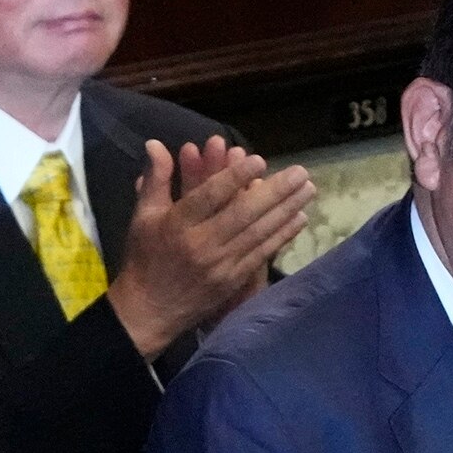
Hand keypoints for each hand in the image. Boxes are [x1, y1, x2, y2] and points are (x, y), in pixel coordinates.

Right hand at [107, 139, 317, 359]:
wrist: (149, 310)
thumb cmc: (146, 257)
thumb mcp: (143, 215)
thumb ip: (156, 178)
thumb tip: (156, 143)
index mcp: (178, 224)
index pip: (210, 196)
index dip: (235, 177)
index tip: (259, 160)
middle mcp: (202, 244)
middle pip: (243, 213)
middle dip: (275, 191)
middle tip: (300, 172)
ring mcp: (221, 264)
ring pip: (258, 232)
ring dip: (286, 210)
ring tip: (309, 189)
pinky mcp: (233, 280)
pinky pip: (262, 253)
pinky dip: (282, 235)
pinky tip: (300, 218)